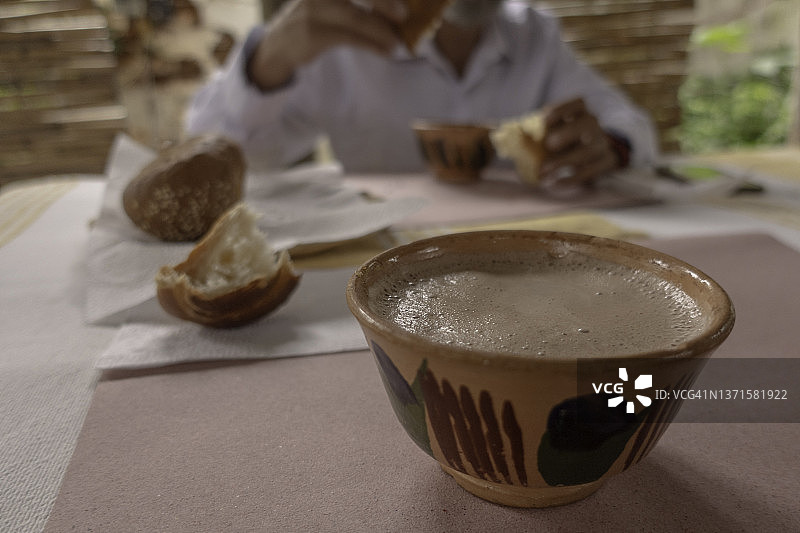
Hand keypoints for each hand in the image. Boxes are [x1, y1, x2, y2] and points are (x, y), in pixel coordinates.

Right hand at [248, 0, 406, 89]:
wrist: (277, 47)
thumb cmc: (312, 22)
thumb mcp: (330, 4)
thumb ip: (355, 4)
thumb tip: (395, 10)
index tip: (404, 6)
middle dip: (383, 3)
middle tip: (405, 15)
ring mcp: (313, 10)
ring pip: (355, 17)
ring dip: (381, 30)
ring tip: (396, 42)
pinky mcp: (313, 34)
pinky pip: (349, 37)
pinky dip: (371, 44)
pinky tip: (384, 50)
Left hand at [538, 98, 619, 188]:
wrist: (595, 154)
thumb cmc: (565, 139)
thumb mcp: (554, 131)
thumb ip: (536, 131)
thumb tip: (509, 135)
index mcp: (581, 112)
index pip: (578, 103)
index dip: (562, 110)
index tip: (544, 121)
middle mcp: (594, 125)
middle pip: (587, 124)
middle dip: (566, 134)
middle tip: (548, 144)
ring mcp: (602, 144)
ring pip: (588, 151)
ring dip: (563, 161)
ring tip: (543, 171)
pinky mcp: (606, 162)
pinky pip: (590, 171)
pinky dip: (571, 179)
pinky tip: (555, 183)